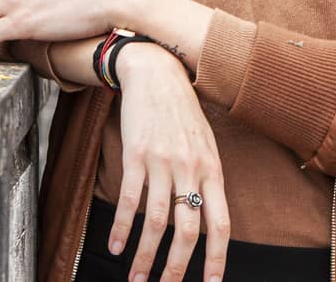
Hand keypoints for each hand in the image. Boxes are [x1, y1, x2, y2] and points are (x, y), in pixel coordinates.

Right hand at [109, 45, 229, 281]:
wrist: (157, 73)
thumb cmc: (183, 112)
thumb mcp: (207, 143)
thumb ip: (208, 178)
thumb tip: (208, 218)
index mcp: (212, 169)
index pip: (220, 224)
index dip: (218, 258)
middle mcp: (190, 168)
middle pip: (188, 230)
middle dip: (177, 268)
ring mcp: (162, 162)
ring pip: (157, 221)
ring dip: (145, 255)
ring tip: (137, 277)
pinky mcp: (136, 155)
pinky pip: (128, 199)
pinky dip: (121, 226)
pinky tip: (115, 245)